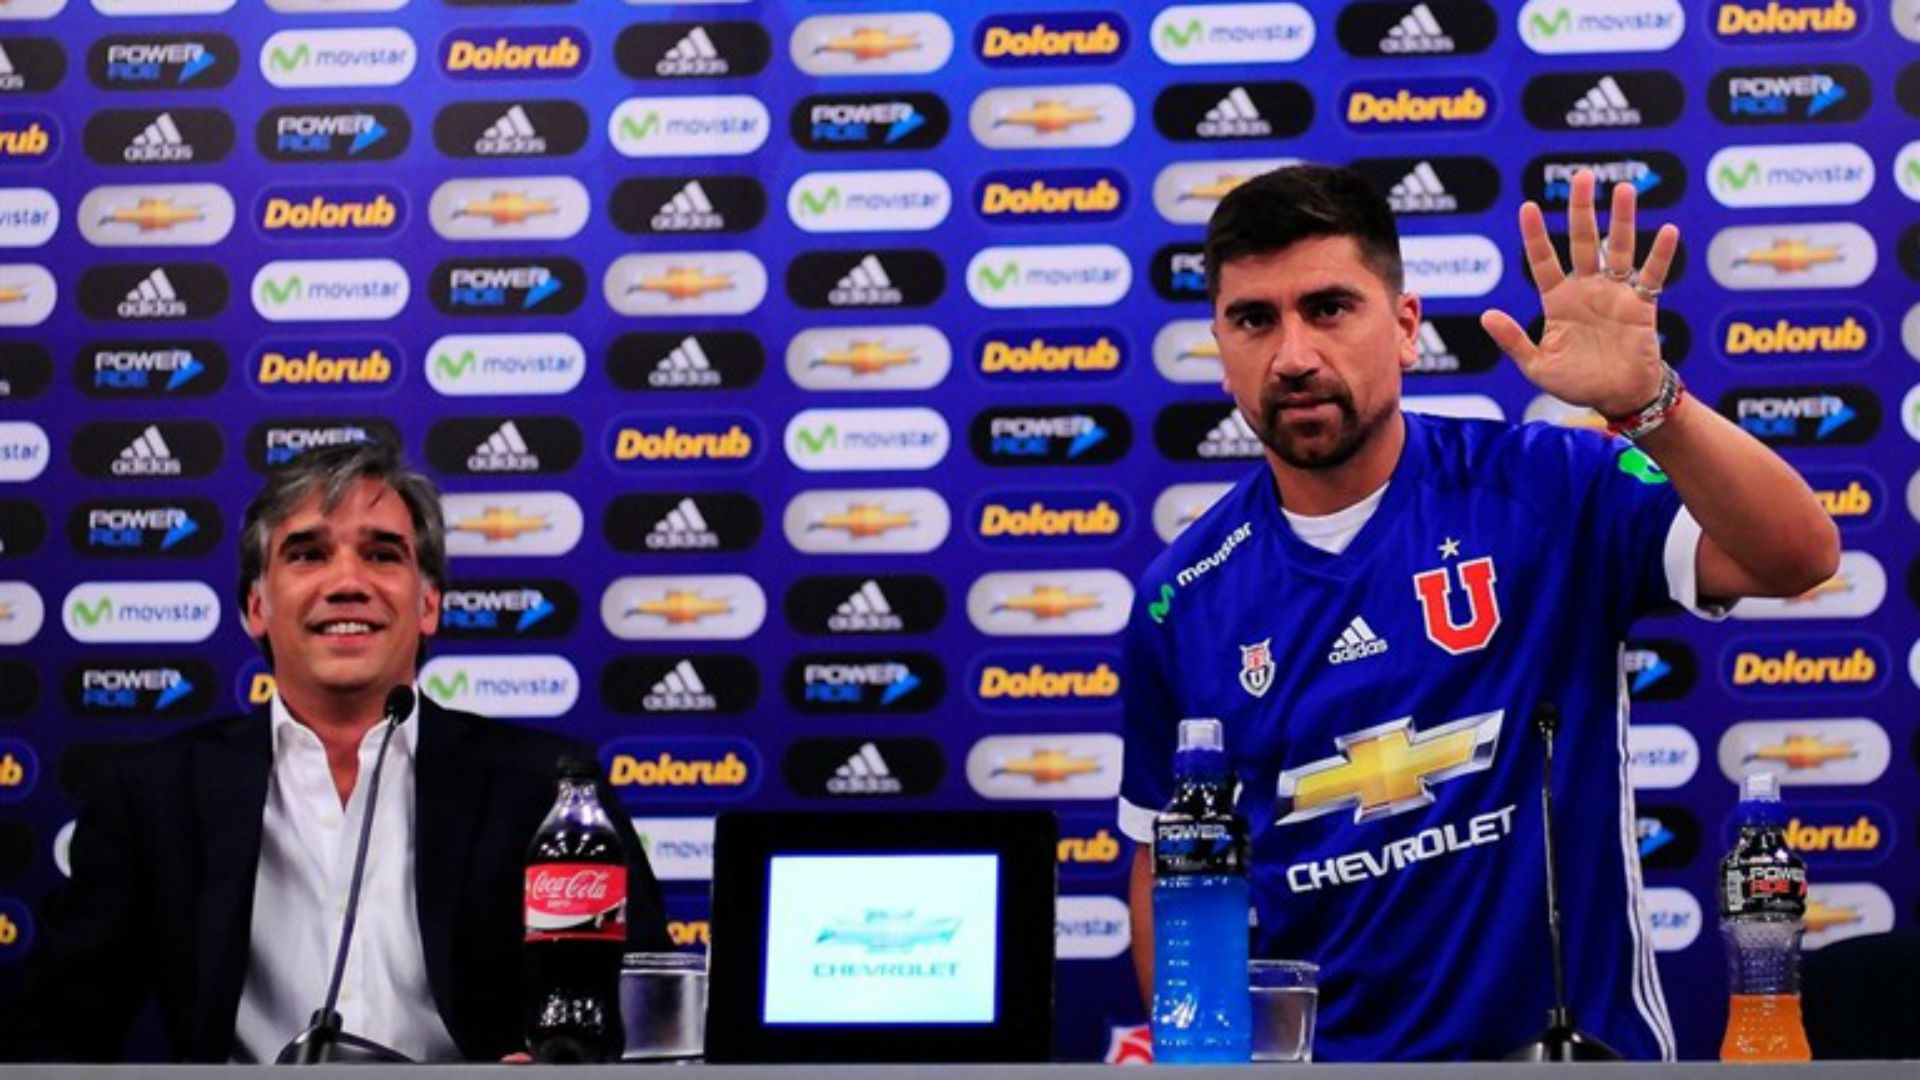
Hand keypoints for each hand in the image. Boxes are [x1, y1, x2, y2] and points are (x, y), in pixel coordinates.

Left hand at [1480, 169, 1676, 418]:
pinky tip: (1666, 230)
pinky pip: (1652, 275)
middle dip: (1581, 210)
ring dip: (1622, 220)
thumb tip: (1486, 316)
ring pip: (1619, 248)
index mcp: (1558, 300)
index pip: (1543, 260)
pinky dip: (1660, 255)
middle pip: (1583, 241)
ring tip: (1624, 189)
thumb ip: (1513, 341)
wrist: (1617, 398)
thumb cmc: (1576, 383)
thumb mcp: (1537, 366)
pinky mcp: (1642, 305)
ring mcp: (1616, 293)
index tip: (1528, 207)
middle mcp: (1586, 289)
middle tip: (1582, 176)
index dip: (1535, 235)